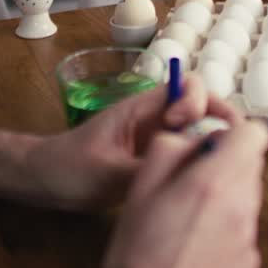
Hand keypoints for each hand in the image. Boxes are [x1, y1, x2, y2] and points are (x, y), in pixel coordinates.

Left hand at [24, 74, 242, 210]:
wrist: (45, 181)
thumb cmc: (68, 169)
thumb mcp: (107, 173)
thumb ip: (147, 168)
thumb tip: (189, 169)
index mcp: (141, 108)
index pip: (185, 86)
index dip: (196, 100)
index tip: (184, 125)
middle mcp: (155, 117)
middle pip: (202, 104)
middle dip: (219, 118)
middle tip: (222, 147)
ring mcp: (158, 137)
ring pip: (200, 128)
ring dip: (214, 140)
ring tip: (217, 164)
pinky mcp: (157, 158)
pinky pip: (189, 151)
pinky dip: (203, 159)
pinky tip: (204, 179)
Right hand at [100, 120, 267, 267]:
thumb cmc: (137, 254)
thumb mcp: (140, 189)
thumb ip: (170, 148)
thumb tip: (192, 137)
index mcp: (216, 181)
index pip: (255, 133)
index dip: (233, 134)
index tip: (210, 146)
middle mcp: (242, 205)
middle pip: (251, 165)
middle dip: (225, 165)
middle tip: (190, 184)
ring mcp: (250, 237)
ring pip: (247, 197)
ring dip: (225, 197)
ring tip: (188, 220)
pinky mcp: (250, 263)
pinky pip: (243, 230)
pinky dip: (225, 230)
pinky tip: (196, 247)